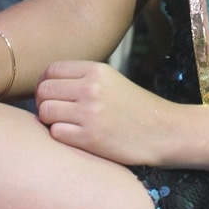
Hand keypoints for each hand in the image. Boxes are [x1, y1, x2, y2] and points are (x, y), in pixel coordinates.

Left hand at [36, 60, 178, 165]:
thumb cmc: (137, 109)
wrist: (165, 132)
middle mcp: (91, 88)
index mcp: (97, 70)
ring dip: (50, 120)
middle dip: (44, 102)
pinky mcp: (89, 138)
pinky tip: (76, 136)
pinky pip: (55, 133)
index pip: (52, 70)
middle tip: (56, 112)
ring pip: (45, 112)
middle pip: (44, 90)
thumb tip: (48, 84)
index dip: (47, 82)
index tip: (53, 94)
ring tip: (65, 124)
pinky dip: (61, 136)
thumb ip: (84, 79)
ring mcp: (89, 113)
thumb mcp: (113, 81)